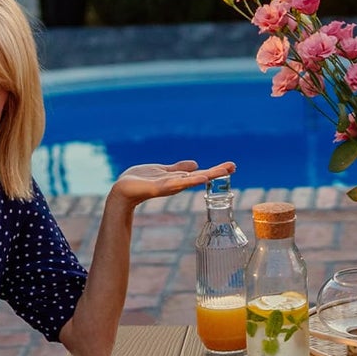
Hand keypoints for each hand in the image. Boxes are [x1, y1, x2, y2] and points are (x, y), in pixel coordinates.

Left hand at [109, 160, 236, 210]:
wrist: (123, 190)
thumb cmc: (141, 181)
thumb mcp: (163, 171)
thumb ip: (178, 168)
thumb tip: (195, 164)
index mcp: (179, 178)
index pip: (202, 173)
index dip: (216, 169)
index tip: (232, 166)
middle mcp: (177, 183)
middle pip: (201, 176)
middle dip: (216, 172)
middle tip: (233, 167)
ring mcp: (169, 186)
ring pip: (190, 180)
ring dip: (205, 176)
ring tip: (218, 172)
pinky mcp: (158, 187)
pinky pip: (175, 183)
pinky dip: (188, 180)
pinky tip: (199, 177)